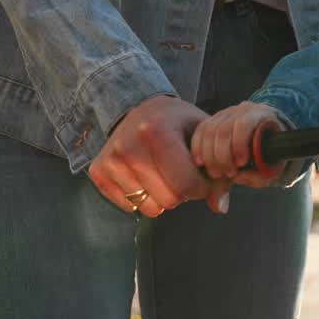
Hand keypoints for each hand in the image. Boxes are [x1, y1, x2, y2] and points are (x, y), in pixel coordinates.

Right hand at [88, 95, 215, 216]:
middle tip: (182, 175)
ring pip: (149, 208)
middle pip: (168, 200)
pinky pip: (129, 206)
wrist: (142, 110)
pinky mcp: (98, 171)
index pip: (186, 184)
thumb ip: (219, 171)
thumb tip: (220, 207)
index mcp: (157, 131)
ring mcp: (110, 160)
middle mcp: (128, 146)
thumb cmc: (179, 124)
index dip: (202, 187)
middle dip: (183, 194)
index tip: (202, 177)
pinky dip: (143, 199)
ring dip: (163, 198)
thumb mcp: (204, 136)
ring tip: (165, 175)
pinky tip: (147, 177)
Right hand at [191, 101, 284, 189]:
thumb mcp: (272, 166)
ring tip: (217, 173)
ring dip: (209, 155)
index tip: (241, 164)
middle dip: (222, 156)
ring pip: (209, 131)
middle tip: (226, 174)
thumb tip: (237, 176)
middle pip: (224, 129)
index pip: (243, 124)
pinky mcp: (213, 119)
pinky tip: (202, 163)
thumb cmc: (271, 153)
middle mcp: (243, 109)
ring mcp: (226, 113)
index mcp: (262, 114)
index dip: (239, 145)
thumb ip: (258, 174)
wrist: (266, 139)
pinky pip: (201, 131)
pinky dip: (198, 148)